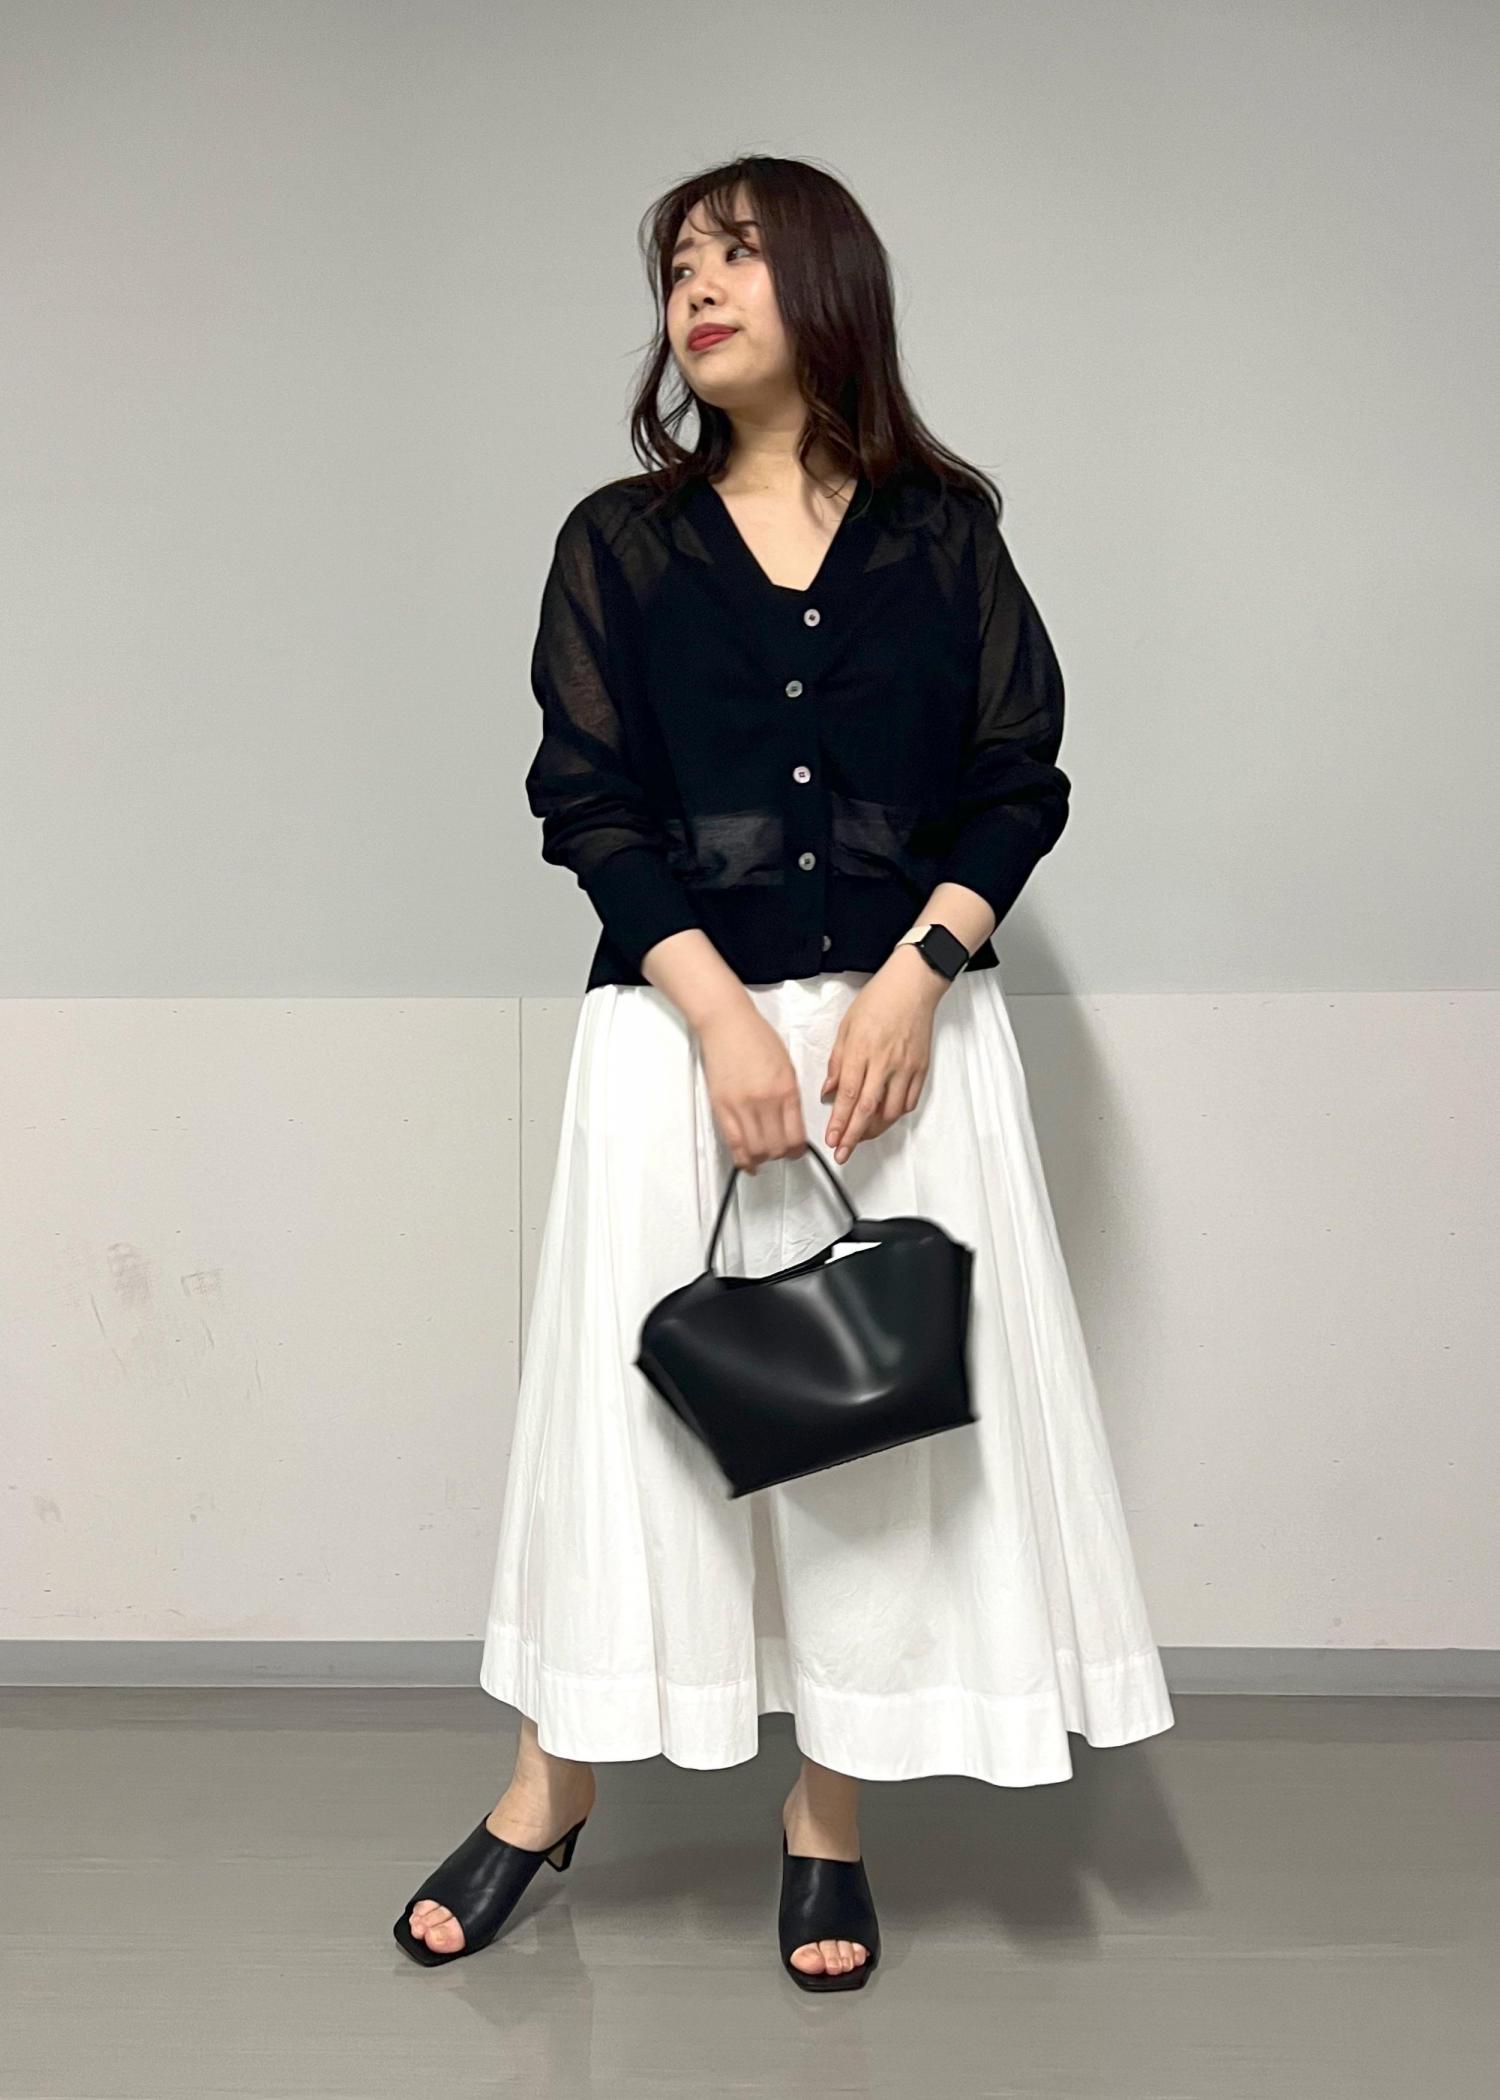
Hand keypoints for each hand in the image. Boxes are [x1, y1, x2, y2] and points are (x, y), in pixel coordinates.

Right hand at [696, 1000, 808, 1171]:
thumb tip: (792, 1123)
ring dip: (762, 1158)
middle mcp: (765, 1101)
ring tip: (764, 1155)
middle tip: (781, 1153)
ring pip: (756, 1150)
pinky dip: (742, 1158)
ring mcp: (741, 1106)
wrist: (727, 1023)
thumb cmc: (756, 1038)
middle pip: (777, 1147)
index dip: (798, 1151)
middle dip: (781, 1156)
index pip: (796, 1135)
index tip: (797, 1151)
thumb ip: (790, 1096)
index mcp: (786, 1089)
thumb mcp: (786, 1066)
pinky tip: (748, 1162)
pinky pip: (733, 1143)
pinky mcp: (722, 1107)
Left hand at [821, 947, 946, 1162]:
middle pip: (867, 1110)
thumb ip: (837, 1062)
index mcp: (862, 1051)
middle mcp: (884, 1062)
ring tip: (860, 1138)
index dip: (839, 1123)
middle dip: (853, 1137)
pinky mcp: (921, 1068)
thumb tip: (829, 1090)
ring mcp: (905, 1067)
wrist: (913, 985)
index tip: (832, 1140)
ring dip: (874, 1130)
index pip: (848, 1096)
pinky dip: (895, 1115)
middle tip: (842, 1154)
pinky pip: (909, 1101)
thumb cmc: (879, 1000)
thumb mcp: (846, 1027)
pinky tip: (884, 1119)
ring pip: (890, 1111)